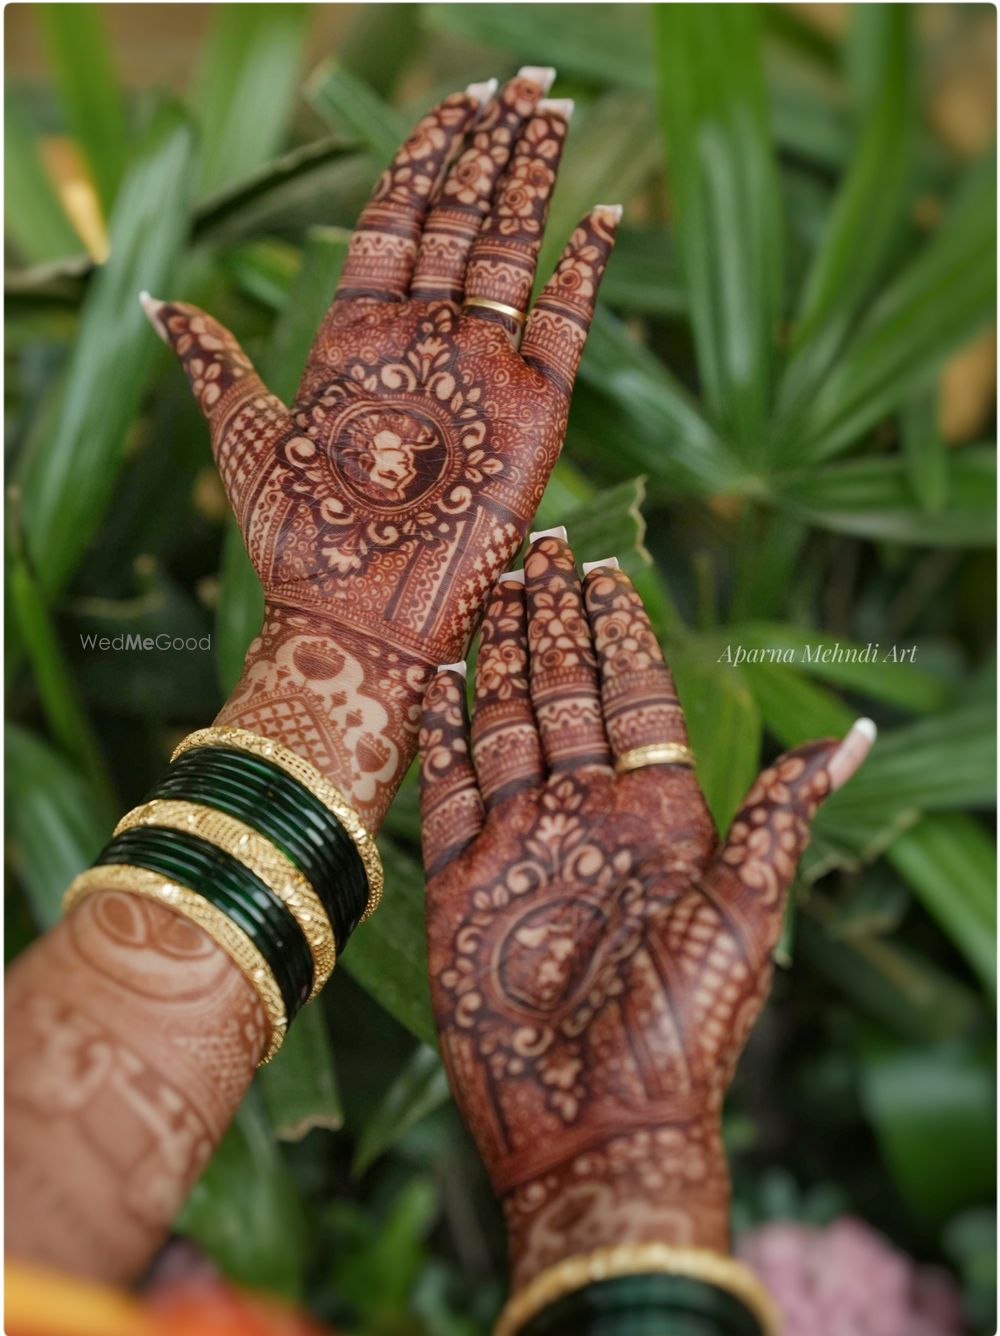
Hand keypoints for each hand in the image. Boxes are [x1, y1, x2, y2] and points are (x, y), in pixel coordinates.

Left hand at [145, 72, 619, 825]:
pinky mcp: (531, 419)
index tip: (454, 101)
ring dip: (534, 182)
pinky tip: (603, 221)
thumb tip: (158, 301)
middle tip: (526, 81)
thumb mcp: (246, 439)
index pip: (398, 218)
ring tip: (553, 113)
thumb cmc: (297, 541)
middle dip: (493, 145)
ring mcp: (481, 375)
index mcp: (359, 336)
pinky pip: (568, 331)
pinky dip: (586, 276)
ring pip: (514, 254)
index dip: (425, 156)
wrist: (355, 622)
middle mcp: (425, 344)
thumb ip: (214, 364)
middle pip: (462, 219)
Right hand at [418, 533, 873, 1285]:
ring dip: (496, 657)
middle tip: (539, 550)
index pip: (636, 697)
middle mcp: (587, 816)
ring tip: (488, 591)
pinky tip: (437, 682)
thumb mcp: (745, 911)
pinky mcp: (461, 880)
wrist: (594, 1122)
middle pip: (564, 694)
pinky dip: (439, 734)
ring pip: (504, 725)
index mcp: (659, 816)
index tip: (605, 573)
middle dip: (551, 622)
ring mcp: (520, 843)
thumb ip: (780, 815)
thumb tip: (858, 738)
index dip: (620, 634)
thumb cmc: (681, 1026)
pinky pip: (446, 788)